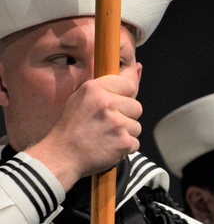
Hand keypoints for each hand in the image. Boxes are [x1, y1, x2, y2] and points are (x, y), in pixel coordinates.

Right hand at [25, 75, 141, 190]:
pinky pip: (135, 143)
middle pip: (137, 107)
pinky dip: (125, 148)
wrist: (61, 156)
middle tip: (109, 124)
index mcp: (95, 89)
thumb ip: (104, 88)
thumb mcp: (81, 98)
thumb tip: (132, 73)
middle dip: (127, 116)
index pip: (129, 85)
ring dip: (126, 134)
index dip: (125, 96)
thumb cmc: (71, 128)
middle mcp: (108, 103)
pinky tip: (109, 147)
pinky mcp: (123, 142)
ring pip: (137, 126)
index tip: (116, 105)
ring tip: (107, 137)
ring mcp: (117, 123)